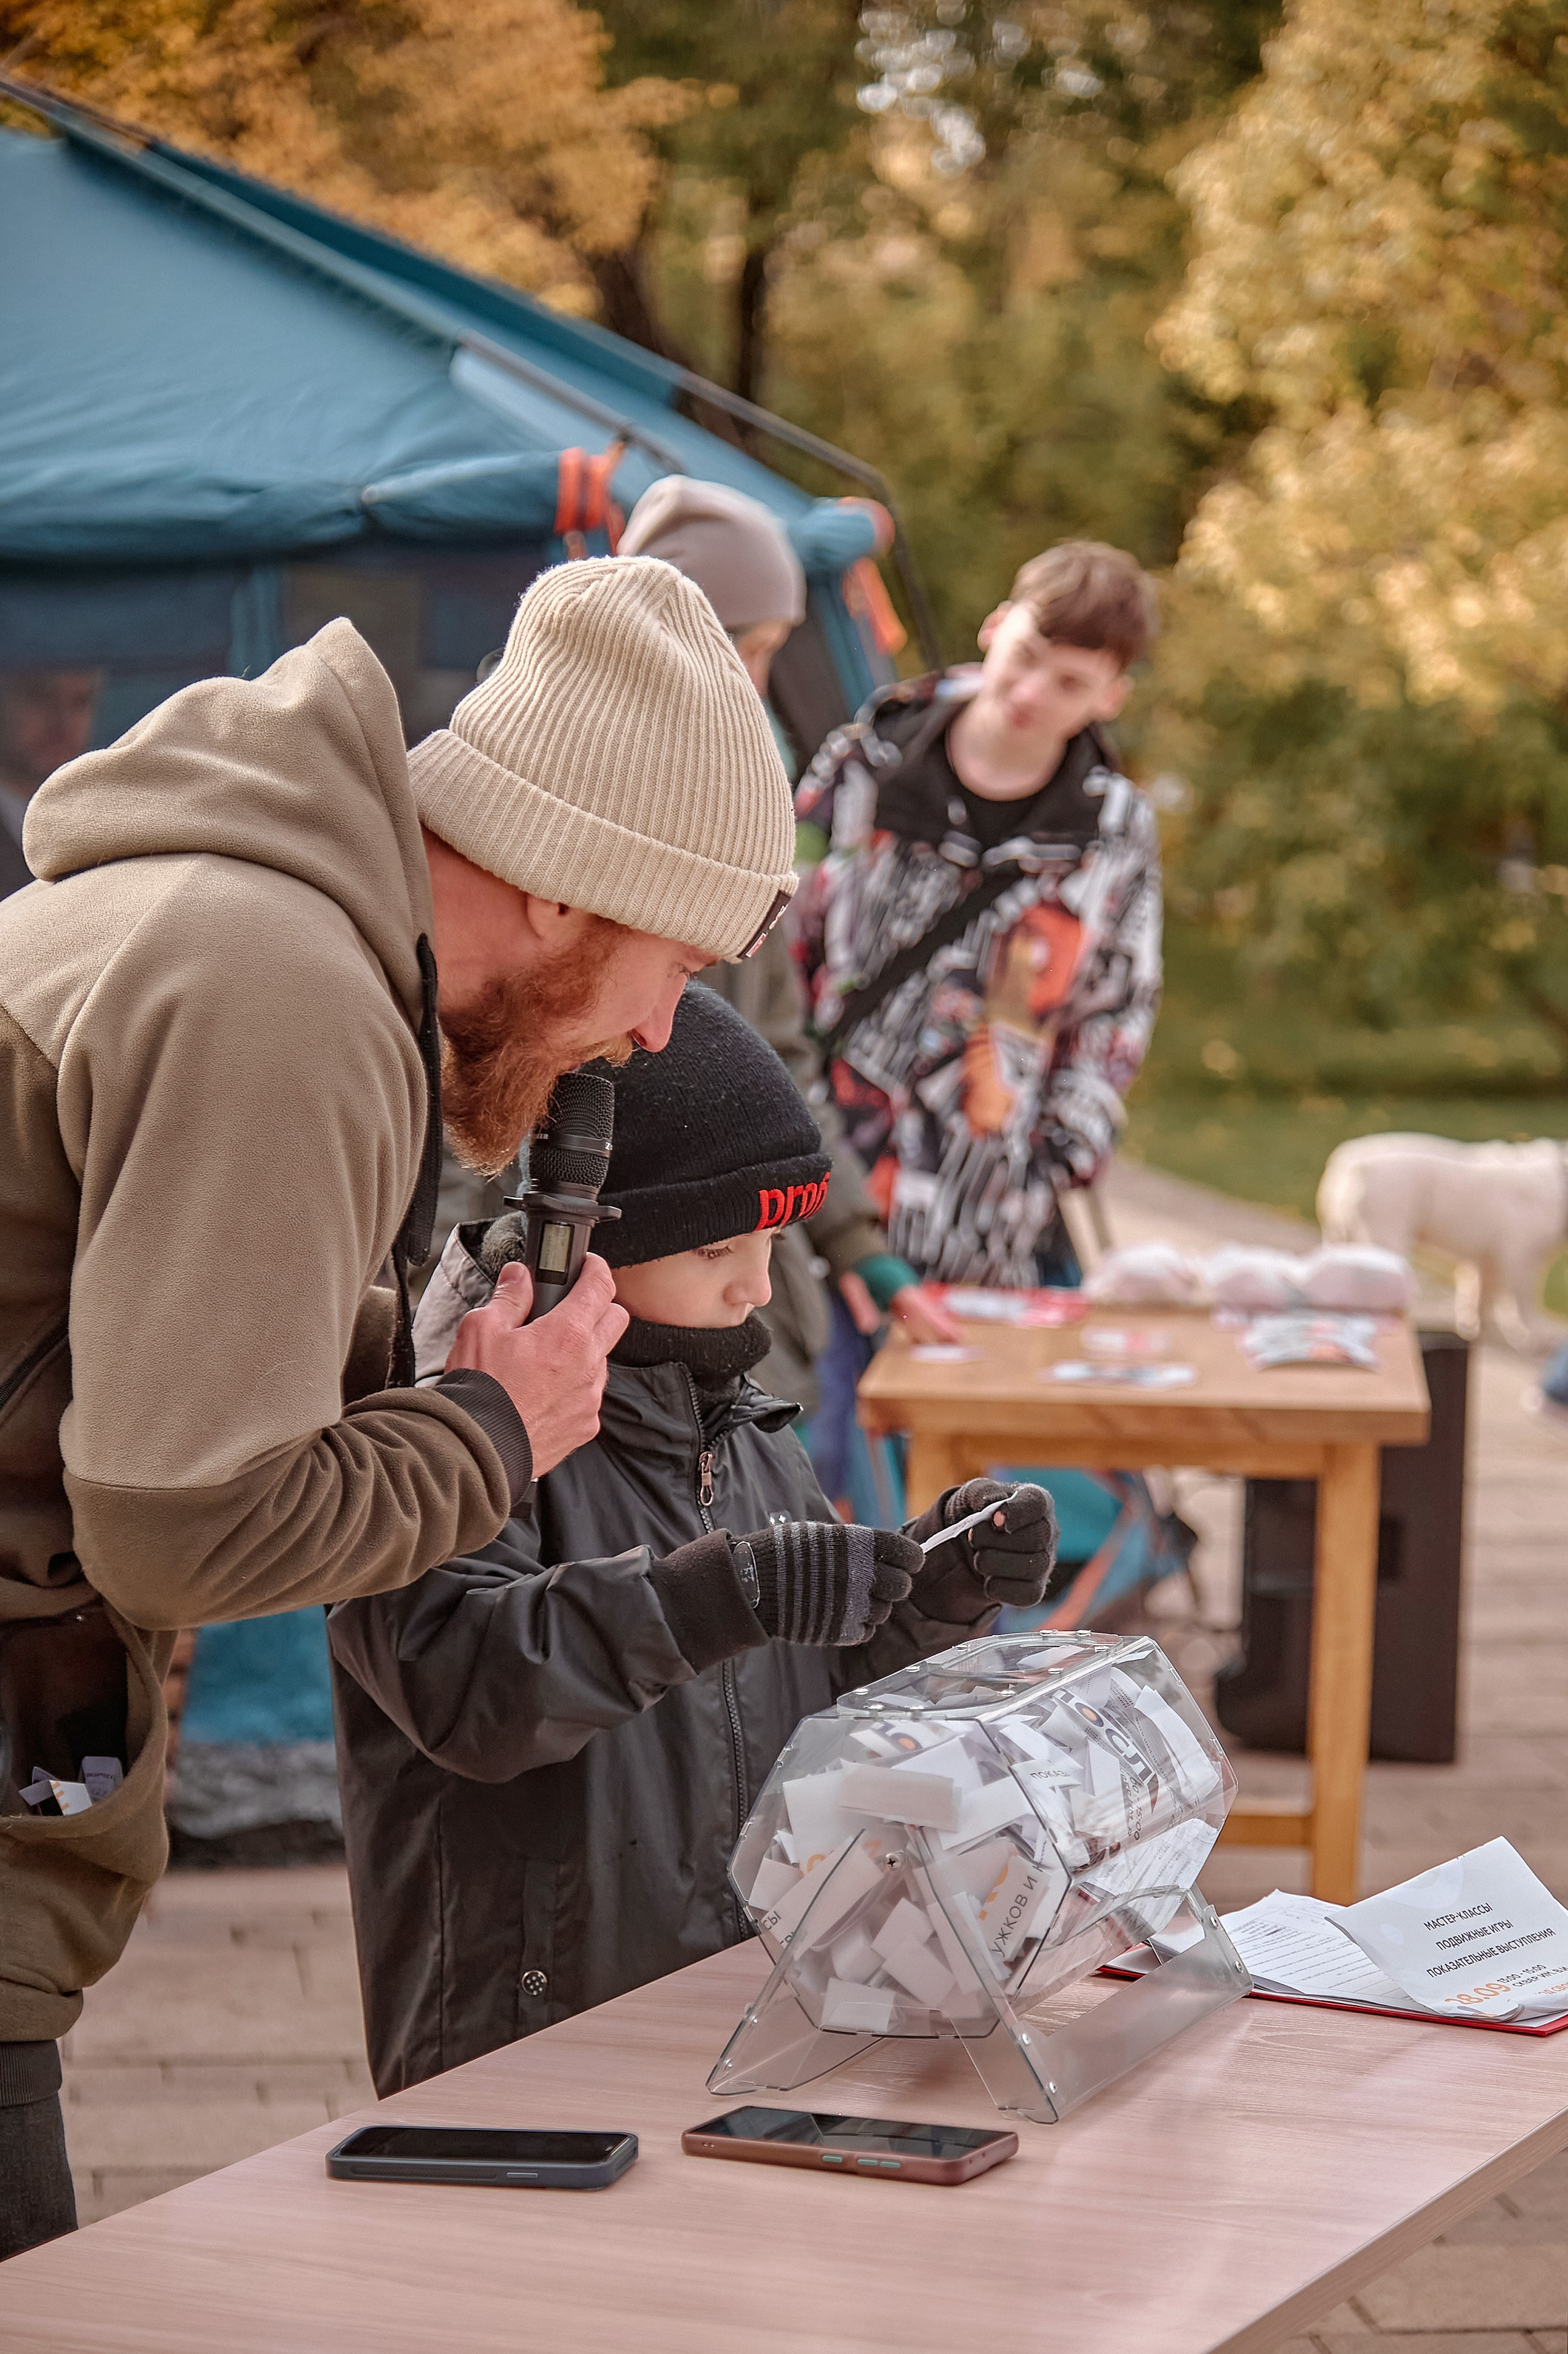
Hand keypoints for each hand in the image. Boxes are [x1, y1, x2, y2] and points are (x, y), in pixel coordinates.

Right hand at [445, 1255, 626, 1476]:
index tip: (587, 1265)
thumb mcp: (481, 1328)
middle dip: (599, 1306)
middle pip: (616, 1319)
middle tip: (570, 1307)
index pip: (601, 1285)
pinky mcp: (585, 1425)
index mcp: (567, 1333)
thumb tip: (520, 1275)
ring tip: (549, 1355)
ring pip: (603, 1359)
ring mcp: (590, 1398)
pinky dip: (576, 1386)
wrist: (478, 1451)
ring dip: (586, 1350)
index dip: (595, 1268)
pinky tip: (546, 1389)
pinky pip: (591, 1395)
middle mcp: (588, 1364)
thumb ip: (509, 1296)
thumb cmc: (480, 1391)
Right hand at [730, 1520, 919, 1646]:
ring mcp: (852, 1605)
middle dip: (894, 1586)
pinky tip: (841, 1614)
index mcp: (859, 1544)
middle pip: (902, 1587)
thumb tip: (883, 1553)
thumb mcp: (822, 1535)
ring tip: (850, 1599)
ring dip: (874, 1607)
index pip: (909, 1554)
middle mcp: (861, 1574)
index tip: (907, 1563)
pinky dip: (859, 1626)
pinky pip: (866, 1632)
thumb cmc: (784, 1553)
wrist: (752, 1582)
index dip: (910, 1560)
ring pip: (884, 1612)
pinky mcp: (840, 1631)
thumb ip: (857, 1545)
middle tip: (880, 1584)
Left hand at [838, 1272, 959, 1345]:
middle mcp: (905, 1288)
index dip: (934, 1320)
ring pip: (924, 1312)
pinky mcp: (900, 1297)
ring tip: (953, 1342)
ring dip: (937, 1326)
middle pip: (927, 1309)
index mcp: (896, 1283)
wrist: (857, 1248)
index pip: (918, 1305)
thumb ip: (861, 1304)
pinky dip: (922, 1326)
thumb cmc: (856, 1266)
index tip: (948, 1330)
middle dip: (943, 1324)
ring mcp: (904, 1292)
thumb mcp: (852, 1284)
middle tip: (960, 1340)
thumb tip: (868, 1327)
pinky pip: (915, 1313)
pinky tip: (927, 1339)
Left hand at [904, 1479, 1059, 1624]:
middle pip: (1036, 1537)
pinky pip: (1028, 1594)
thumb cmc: (977, 1512)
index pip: (1038, 1503)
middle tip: (973, 1538)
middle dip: (997, 1540)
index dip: (1017, 1512)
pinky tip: (986, 1580)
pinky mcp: (1036, 1588)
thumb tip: (990, 1504)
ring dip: (996, 1564)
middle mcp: (1048, 1531)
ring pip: (1033, 1567)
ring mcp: (1045, 1561)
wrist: (967, 1544)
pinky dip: (1002, 1588)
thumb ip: (981, 1492)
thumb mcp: (972, 1495)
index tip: (994, 1520)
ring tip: (978, 1559)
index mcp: (1036, 1501)